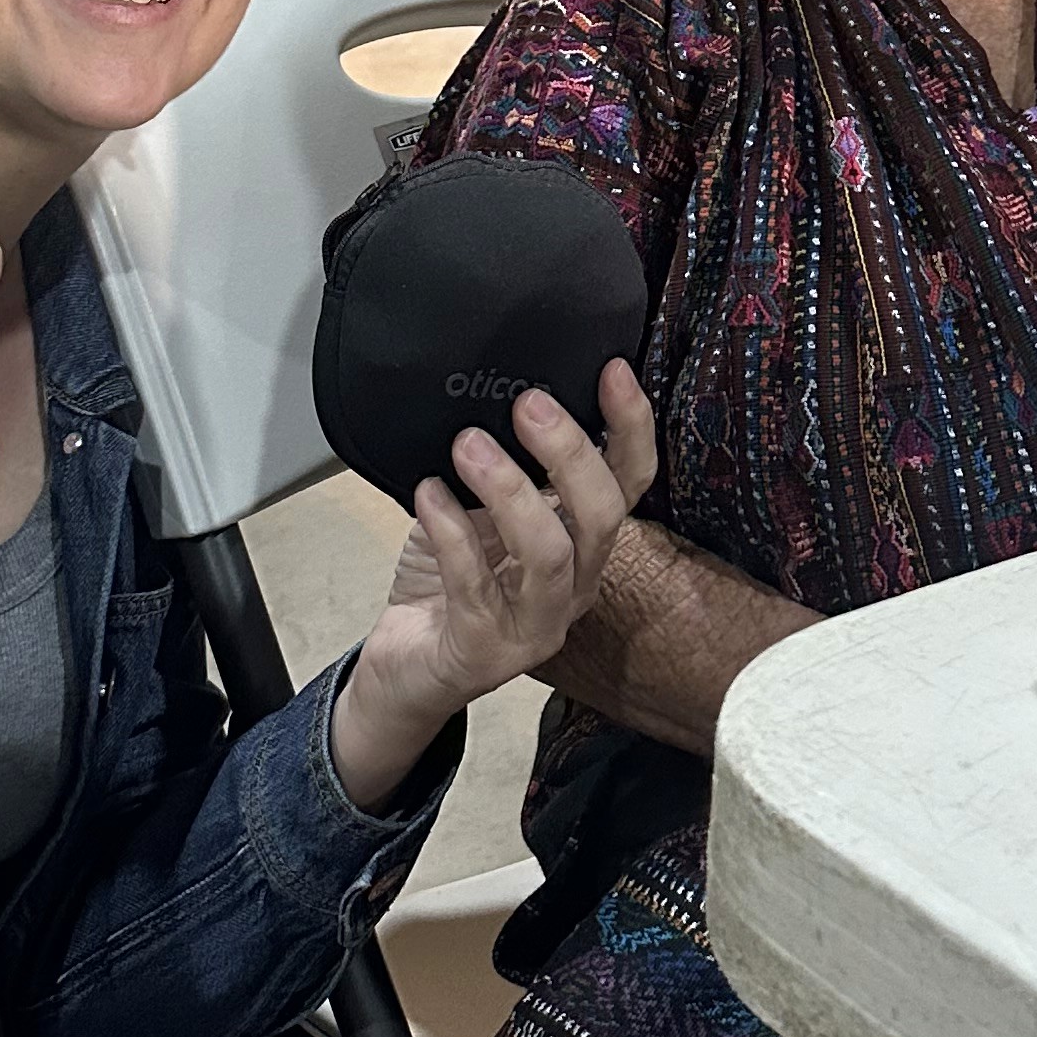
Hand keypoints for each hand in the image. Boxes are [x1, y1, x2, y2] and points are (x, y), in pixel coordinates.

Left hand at [330, 358, 655, 804]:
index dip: (630, 426)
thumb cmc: (450, 577)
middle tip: (528, 405)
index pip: (630, 483)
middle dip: (570, 454)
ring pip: (549, 556)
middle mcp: (574, 586)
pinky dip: (450, 532)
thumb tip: (507, 390)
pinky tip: (427, 494)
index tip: (612, 370)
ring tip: (468, 446)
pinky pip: (474, 587)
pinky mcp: (485, 653)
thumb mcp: (484, 509)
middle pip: (601, 518)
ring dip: (510, 492)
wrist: (405, 666)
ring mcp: (535, 627)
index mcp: (584, 543)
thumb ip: (508, 463)